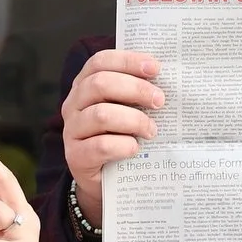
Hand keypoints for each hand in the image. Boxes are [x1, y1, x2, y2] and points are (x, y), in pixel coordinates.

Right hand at [61, 49, 163, 226]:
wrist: (105, 180)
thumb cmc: (120, 137)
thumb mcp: (126, 110)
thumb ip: (137, 93)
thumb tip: (169, 79)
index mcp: (84, 85)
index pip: (100, 62)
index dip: (128, 61)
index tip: (155, 68)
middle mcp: (73, 104)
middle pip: (100, 84)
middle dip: (135, 89)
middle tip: (159, 101)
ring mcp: (72, 131)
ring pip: (101, 115)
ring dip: (134, 120)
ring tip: (152, 130)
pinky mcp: (76, 157)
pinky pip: (100, 145)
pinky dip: (124, 145)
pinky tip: (136, 148)